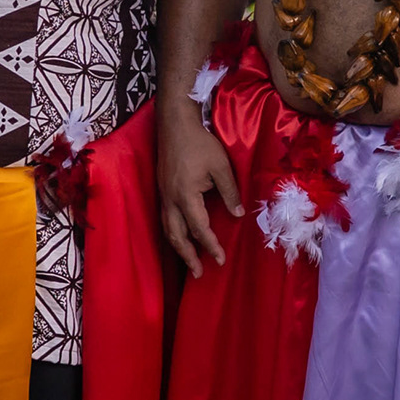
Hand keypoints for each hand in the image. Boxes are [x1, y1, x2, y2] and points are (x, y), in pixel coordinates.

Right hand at [157, 99, 241, 273]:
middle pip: (177, 236)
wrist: (174, 125)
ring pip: (168, 230)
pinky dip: (173, 234)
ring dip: (179, 248)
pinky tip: (180, 238)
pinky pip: (166, 220)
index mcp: (186, 196)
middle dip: (188, 257)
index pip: (199, 228)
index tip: (220, 260)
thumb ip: (229, 192)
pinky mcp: (162, 190)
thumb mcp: (221, 166)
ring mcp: (164, 196)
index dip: (210, 246)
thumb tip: (237, 215)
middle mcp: (171, 200)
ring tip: (189, 262)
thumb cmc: (200, 144)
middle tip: (199, 274)